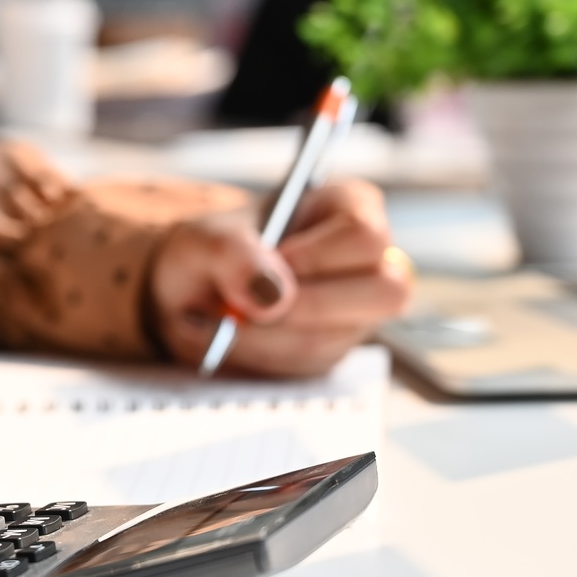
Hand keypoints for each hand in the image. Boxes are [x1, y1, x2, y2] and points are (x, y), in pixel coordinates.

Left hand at [147, 181, 413, 378]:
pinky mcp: (333, 351)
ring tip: (225, 319)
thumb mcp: (203, 238)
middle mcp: (366, 262)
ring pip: (335, 338)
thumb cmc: (210, 251)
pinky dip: (262, 358)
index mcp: (348, 209)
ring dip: (267, 337)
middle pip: (385, 292)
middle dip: (308, 306)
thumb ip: (232, 253)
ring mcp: (355, 312)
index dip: (319, 256)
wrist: (192, 294)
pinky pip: (310, 367)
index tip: (275, 260)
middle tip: (250, 305)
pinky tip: (234, 338)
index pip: (366, 234)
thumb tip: (272, 295)